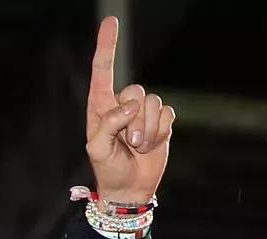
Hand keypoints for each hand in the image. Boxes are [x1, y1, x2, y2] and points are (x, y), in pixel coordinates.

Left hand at [84, 16, 173, 206]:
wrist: (129, 188)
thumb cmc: (108, 169)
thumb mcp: (97, 149)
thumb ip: (109, 124)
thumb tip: (130, 104)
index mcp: (100, 107)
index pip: (102, 71)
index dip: (107, 46)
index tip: (111, 22)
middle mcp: (122, 104)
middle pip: (136, 90)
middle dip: (135, 120)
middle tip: (128, 143)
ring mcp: (143, 112)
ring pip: (154, 103)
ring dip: (148, 130)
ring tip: (138, 147)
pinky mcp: (161, 120)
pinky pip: (168, 114)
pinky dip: (161, 132)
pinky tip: (151, 145)